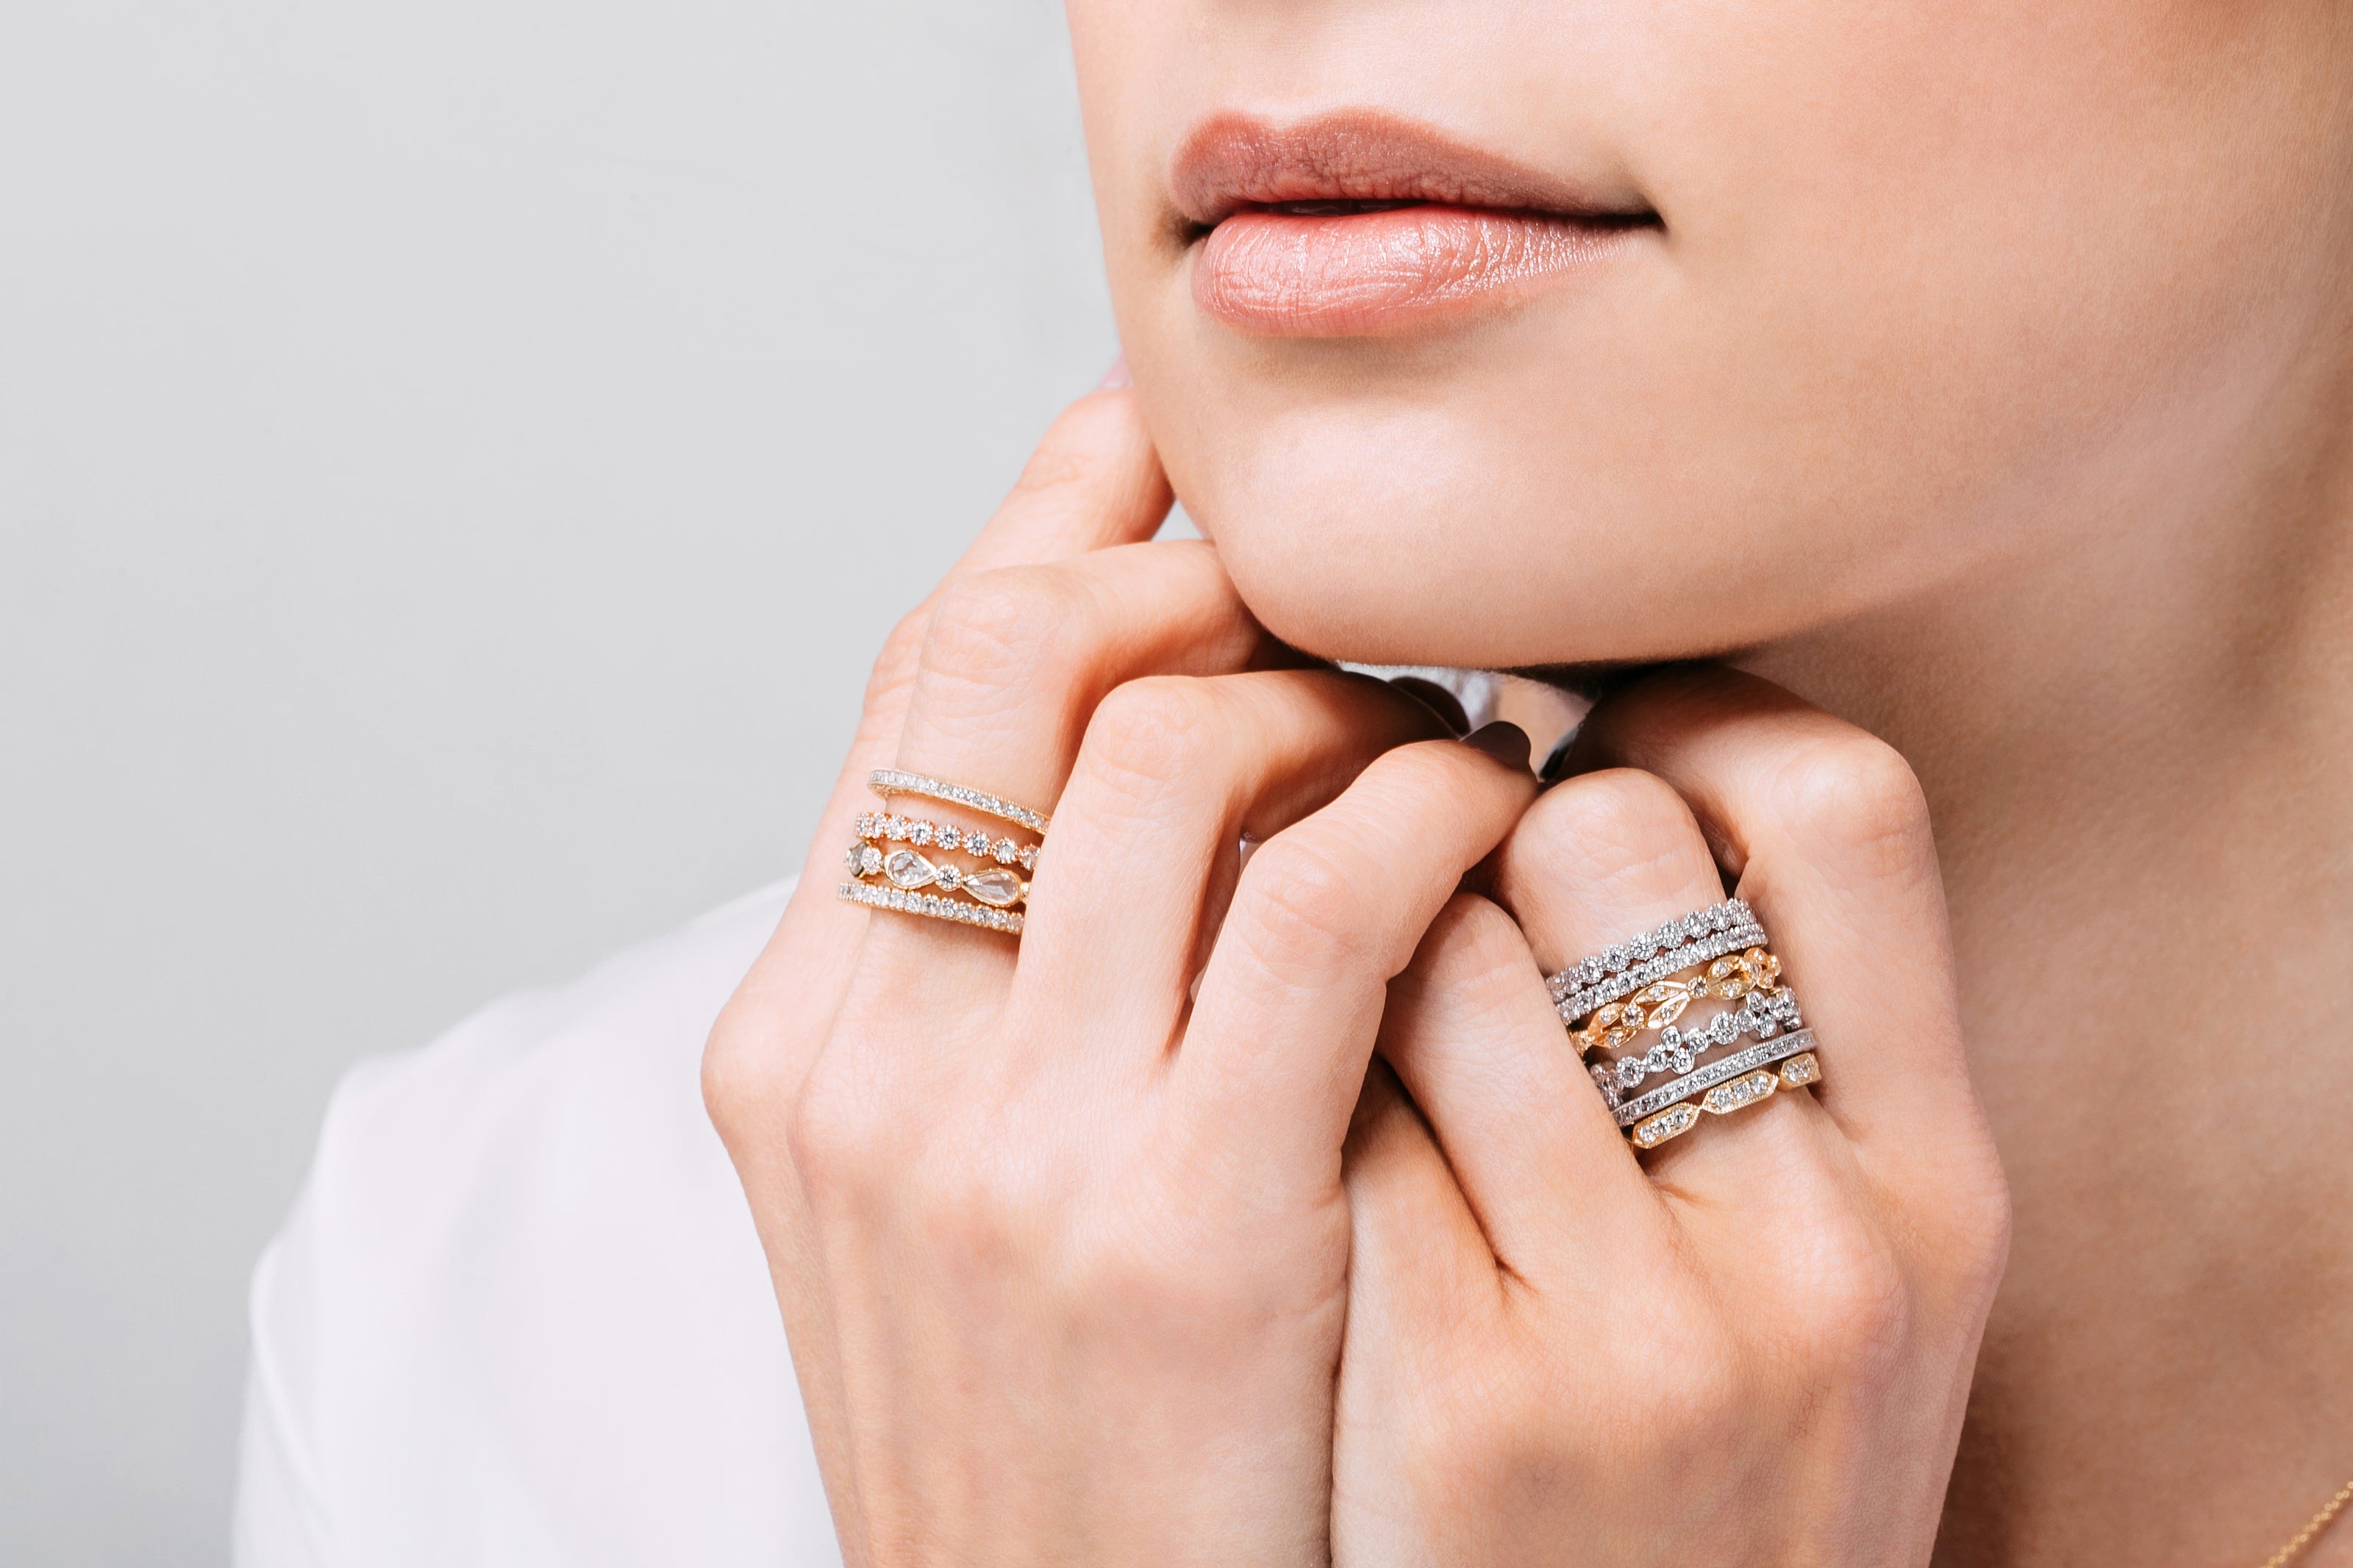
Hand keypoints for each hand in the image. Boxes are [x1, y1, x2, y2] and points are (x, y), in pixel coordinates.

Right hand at [703, 384, 1536, 1565]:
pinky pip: (1328, 900)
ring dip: (1329, 686)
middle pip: (1020, 661)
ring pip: (1175, 748)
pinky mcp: (1185, 1226)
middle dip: (1189, 578)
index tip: (1163, 457)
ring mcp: (1015, 1143)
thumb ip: (983, 985)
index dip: (1051, 532)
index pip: (917, 682)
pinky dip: (1421, 805)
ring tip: (1423, 723)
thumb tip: (1102, 764)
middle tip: (1324, 596)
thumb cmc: (1039, 1432)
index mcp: (799, 1040)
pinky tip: (1483, 811)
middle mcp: (873, 1061)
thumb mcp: (932, 1201)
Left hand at [1331, 669, 2010, 1564]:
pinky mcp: (1463, 1394)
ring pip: (1436, 947)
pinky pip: (1334, 1109)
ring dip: (1365, 935)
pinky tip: (1282, 1120)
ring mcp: (1638, 1328)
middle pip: (1608, 839)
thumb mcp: (1846, 1274)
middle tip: (1436, 870)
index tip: (1596, 727)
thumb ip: (1789, 1048)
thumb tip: (1626, 766)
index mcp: (1936, 1184)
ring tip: (1348, 995)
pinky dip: (1290, 1076)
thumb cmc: (1715, 1469)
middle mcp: (1816, 1245)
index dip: (1694, 713)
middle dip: (1490, 823)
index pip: (1848, 802)